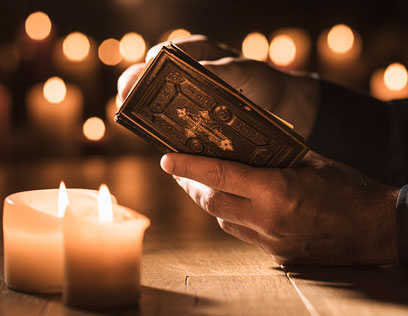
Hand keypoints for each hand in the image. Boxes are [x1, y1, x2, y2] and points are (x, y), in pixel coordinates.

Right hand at [117, 35, 318, 138]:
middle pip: (154, 76)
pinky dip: (165, 126)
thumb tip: (199, 69)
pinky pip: (174, 120)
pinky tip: (158, 136)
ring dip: (146, 108)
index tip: (138, 76)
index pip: (166, 53)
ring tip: (133, 119)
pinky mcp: (193, 117)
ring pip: (160, 100)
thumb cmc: (264, 82)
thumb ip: (224, 69)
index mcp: (199, 53)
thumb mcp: (247, 72)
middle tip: (125, 99)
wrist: (281, 106)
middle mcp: (188, 73)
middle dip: (137, 86)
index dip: (148, 64)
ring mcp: (189, 97)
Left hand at [160, 151, 398, 264]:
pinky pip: (241, 233)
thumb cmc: (348, 188)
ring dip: (208, 202)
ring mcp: (272, 241)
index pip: (220, 176)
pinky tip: (231, 203)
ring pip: (223, 221)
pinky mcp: (277, 254)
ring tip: (200, 184)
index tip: (166, 159)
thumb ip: (273, 157)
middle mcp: (268, 219)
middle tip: (178, 170)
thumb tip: (242, 147)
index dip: (189, 167)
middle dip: (190, 186)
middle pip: (212, 203)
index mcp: (277, 191)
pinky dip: (229, 216)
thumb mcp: (310, 162)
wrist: (377, 229)